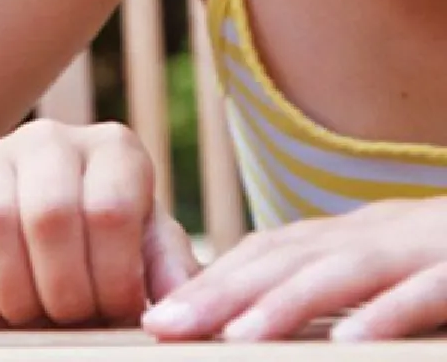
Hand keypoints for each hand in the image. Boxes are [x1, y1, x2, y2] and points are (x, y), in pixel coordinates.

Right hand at [0, 119, 198, 327]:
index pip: (111, 212)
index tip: (114, 311)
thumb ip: (167, 273)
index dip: (111, 280)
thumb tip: (188, 305)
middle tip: (70, 319)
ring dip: (13, 292)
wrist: (11, 223)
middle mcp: (53, 139)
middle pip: (50, 216)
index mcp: (115, 152)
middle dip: (61, 292)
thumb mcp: (139, 254)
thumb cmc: (94, 252)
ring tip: (30, 312)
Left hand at [142, 198, 446, 341]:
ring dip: (280, 305)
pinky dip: (383, 316)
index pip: (269, 252)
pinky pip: (424, 293)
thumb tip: (289, 321)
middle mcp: (380, 233)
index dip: (211, 280)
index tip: (157, 315)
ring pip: (340, 273)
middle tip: (162, 326)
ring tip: (230, 336)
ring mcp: (425, 247)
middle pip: (285, 258)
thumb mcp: (403, 271)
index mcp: (359, 235)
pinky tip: (345, 343)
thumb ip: (350, 286)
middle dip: (219, 292)